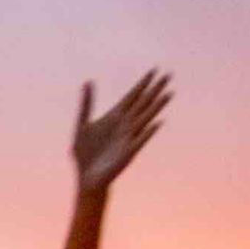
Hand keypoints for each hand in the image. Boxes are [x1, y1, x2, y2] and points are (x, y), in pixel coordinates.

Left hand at [72, 68, 172, 191]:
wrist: (86, 178)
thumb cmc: (84, 154)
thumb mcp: (82, 125)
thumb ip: (86, 104)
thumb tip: (88, 82)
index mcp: (114, 116)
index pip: (132, 96)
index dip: (142, 84)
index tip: (153, 70)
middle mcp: (125, 125)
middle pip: (143, 103)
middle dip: (155, 89)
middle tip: (168, 75)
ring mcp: (128, 138)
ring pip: (145, 118)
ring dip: (156, 106)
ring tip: (168, 94)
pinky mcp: (128, 152)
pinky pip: (140, 140)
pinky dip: (148, 132)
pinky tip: (156, 123)